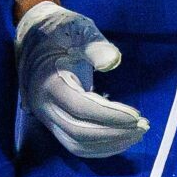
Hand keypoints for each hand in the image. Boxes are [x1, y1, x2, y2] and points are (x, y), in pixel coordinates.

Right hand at [16, 1, 148, 157]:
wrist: (34, 36)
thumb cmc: (61, 31)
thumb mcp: (79, 30)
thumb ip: (95, 45)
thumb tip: (112, 60)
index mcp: (49, 82)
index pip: (81, 109)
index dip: (110, 116)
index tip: (136, 116)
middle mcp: (44, 106)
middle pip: (79, 132)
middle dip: (114, 133)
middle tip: (142, 128)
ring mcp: (46, 117)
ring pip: (76, 144)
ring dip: (108, 144)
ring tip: (136, 134)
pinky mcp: (53, 122)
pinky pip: (75, 144)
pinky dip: (98, 147)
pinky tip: (120, 139)